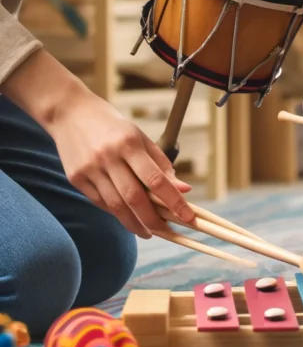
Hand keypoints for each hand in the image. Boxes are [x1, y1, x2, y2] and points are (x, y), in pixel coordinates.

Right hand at [48, 87, 194, 238]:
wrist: (70, 113)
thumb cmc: (113, 125)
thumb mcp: (140, 136)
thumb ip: (160, 163)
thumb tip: (182, 189)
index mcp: (129, 143)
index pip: (156, 179)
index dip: (174, 201)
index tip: (188, 217)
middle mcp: (108, 157)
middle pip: (135, 198)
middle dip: (154, 220)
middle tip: (167, 232)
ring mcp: (90, 169)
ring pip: (116, 205)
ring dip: (134, 223)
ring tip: (148, 232)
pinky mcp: (76, 178)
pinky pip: (100, 202)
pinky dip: (116, 212)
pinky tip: (127, 217)